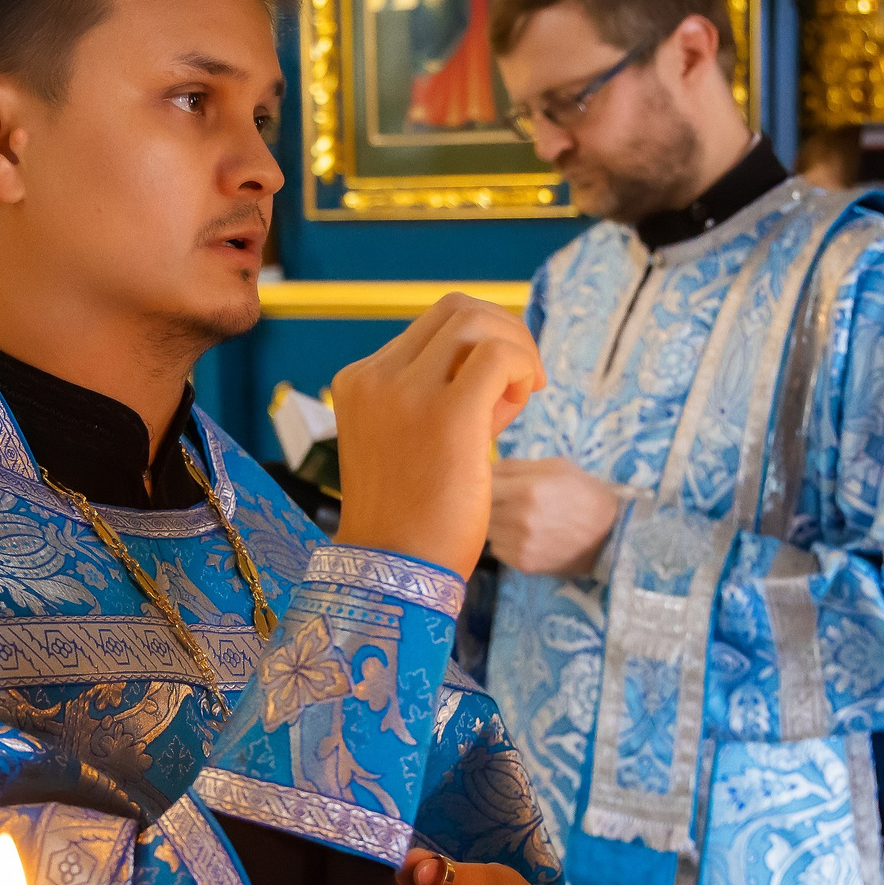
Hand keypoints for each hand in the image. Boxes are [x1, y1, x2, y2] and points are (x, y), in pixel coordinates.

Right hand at [333, 294, 545, 576]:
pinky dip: (523, 367)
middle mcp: (376, 379)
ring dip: (514, 350)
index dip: (476, 345)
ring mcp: (406, 393)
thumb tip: (493, 363)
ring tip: (518, 398)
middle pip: (456, 310)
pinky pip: (499, 355)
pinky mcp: (448, 415)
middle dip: (501, 335)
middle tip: (518, 384)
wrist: (394, 574)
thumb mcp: (403, 441)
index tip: (493, 389)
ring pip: (477, 323)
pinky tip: (524, 400)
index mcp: (359, 381)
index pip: (431, 326)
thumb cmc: (409, 518)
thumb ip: (433, 398)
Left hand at [488, 459, 626, 576]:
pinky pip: (497, 548)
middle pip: (480, 508)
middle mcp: (518, 519)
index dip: (483, 480)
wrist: (610, 534)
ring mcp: (519, 544)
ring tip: (518, 517)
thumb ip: (516, 465)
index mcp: (526, 489)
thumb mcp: (556, 467)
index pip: (481, 483)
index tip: (488, 479)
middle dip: (488, 501)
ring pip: (486, 529)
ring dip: (495, 522)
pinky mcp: (521, 564)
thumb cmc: (584, 493)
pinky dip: (505, 541)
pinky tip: (526, 536)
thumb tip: (485, 467)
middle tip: (505, 499)